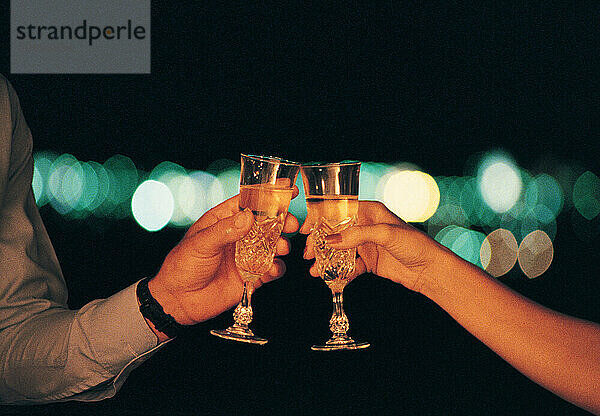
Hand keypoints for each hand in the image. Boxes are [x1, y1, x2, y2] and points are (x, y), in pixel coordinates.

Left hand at [149, 189, 298, 329]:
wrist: (178, 301)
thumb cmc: (182, 266)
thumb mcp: (200, 243)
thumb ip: (225, 230)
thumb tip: (249, 217)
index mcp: (224, 219)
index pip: (249, 201)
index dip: (269, 194)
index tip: (288, 188)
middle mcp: (238, 235)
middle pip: (266, 223)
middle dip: (282, 221)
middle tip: (291, 224)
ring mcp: (245, 256)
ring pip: (272, 246)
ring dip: (281, 245)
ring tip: (281, 249)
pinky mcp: (250, 276)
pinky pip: (270, 269)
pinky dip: (276, 268)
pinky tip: (273, 269)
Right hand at [300, 201, 445, 291]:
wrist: (431, 271)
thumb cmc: (415, 245)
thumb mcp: (386, 234)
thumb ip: (357, 235)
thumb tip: (331, 241)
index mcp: (370, 211)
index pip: (339, 210)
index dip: (320, 218)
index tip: (306, 228)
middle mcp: (366, 226)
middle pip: (335, 231)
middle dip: (319, 242)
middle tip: (308, 253)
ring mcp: (367, 245)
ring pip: (340, 250)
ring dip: (326, 259)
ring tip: (315, 270)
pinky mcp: (370, 262)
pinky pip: (349, 266)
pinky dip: (339, 273)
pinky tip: (330, 279)